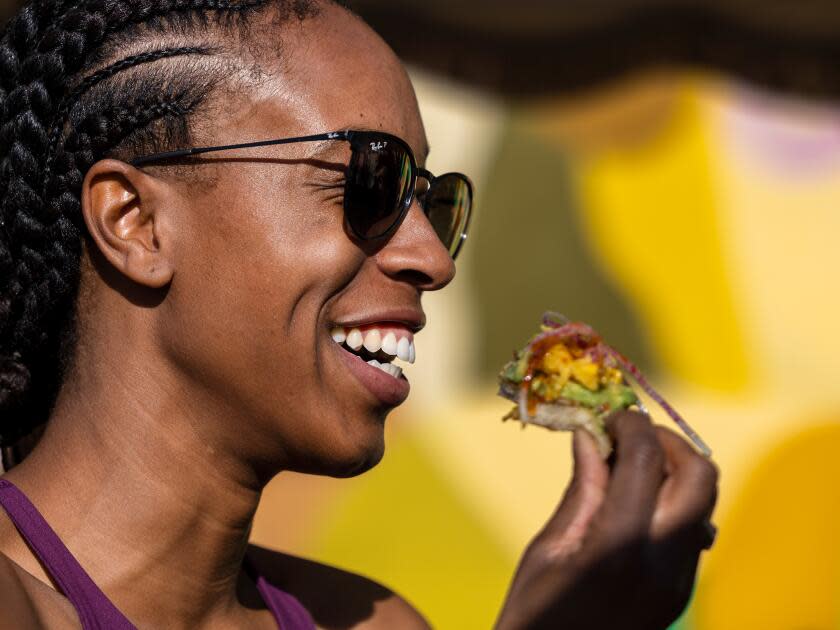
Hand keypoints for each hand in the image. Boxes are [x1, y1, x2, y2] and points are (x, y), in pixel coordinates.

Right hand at [495, 411, 717, 629]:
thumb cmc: (532, 618)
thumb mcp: (548, 548)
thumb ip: (582, 489)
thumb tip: (590, 434)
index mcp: (619, 546)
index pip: (646, 458)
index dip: (630, 424)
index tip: (607, 415)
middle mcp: (663, 562)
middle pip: (699, 475)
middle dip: (667, 442)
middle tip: (625, 438)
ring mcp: (679, 581)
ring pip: (704, 501)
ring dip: (674, 470)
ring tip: (626, 468)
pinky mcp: (680, 593)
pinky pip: (694, 530)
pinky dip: (673, 502)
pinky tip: (634, 505)